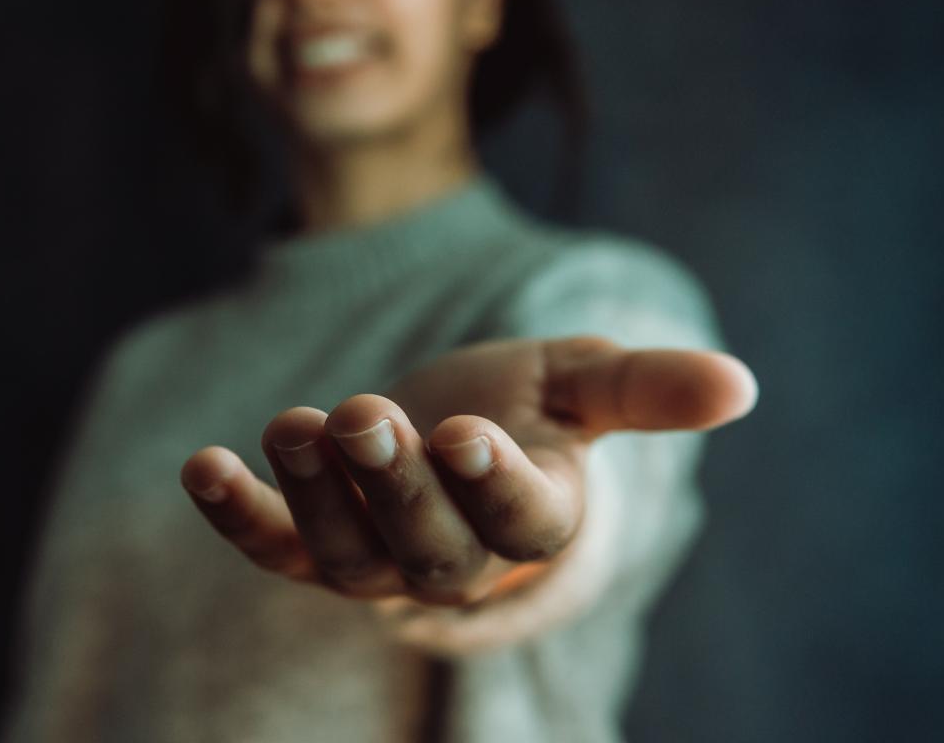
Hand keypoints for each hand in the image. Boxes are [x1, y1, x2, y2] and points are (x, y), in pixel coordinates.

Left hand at [179, 336, 757, 606]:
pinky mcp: (309, 544)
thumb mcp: (581, 383)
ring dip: (313, 494)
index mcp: (532, 518)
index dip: (495, 485)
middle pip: (428, 548)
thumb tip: (742, 385)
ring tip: (296, 425)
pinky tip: (201, 466)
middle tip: (368, 417)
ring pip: (345, 553)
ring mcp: (377, 559)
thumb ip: (649, 388)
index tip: (470, 433)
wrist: (445, 437)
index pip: (521, 522)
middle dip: (395, 489)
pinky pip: (271, 546)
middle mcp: (455, 557)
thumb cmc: (523, 409)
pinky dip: (236, 514)